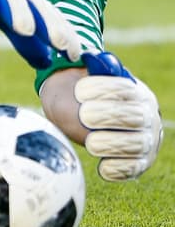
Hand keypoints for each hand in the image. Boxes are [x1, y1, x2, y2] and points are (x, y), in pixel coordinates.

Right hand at [0, 0, 80, 67]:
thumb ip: (28, 42)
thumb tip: (47, 64)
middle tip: (61, 44)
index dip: (66, 37)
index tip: (75, 56)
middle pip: (39, 9)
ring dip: (20, 12)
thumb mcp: (13, 17)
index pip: (53, 20)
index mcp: (32, 1)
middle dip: (51, 26)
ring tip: (25, 29)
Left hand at [76, 51, 162, 180]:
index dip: (103, 90)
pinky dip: (118, 169)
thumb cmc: (85, 97)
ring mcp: (145, 140)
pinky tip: (103, 167)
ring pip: (136, 144)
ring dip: (113, 144)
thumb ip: (87, 70)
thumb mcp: (86, 78)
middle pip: (133, 117)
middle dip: (108, 116)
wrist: (90, 121)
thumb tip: (90, 56)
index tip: (80, 91)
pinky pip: (133, 168)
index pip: (124, 89)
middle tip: (85, 115)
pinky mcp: (138, 162)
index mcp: (135, 92)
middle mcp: (146, 116)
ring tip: (91, 142)